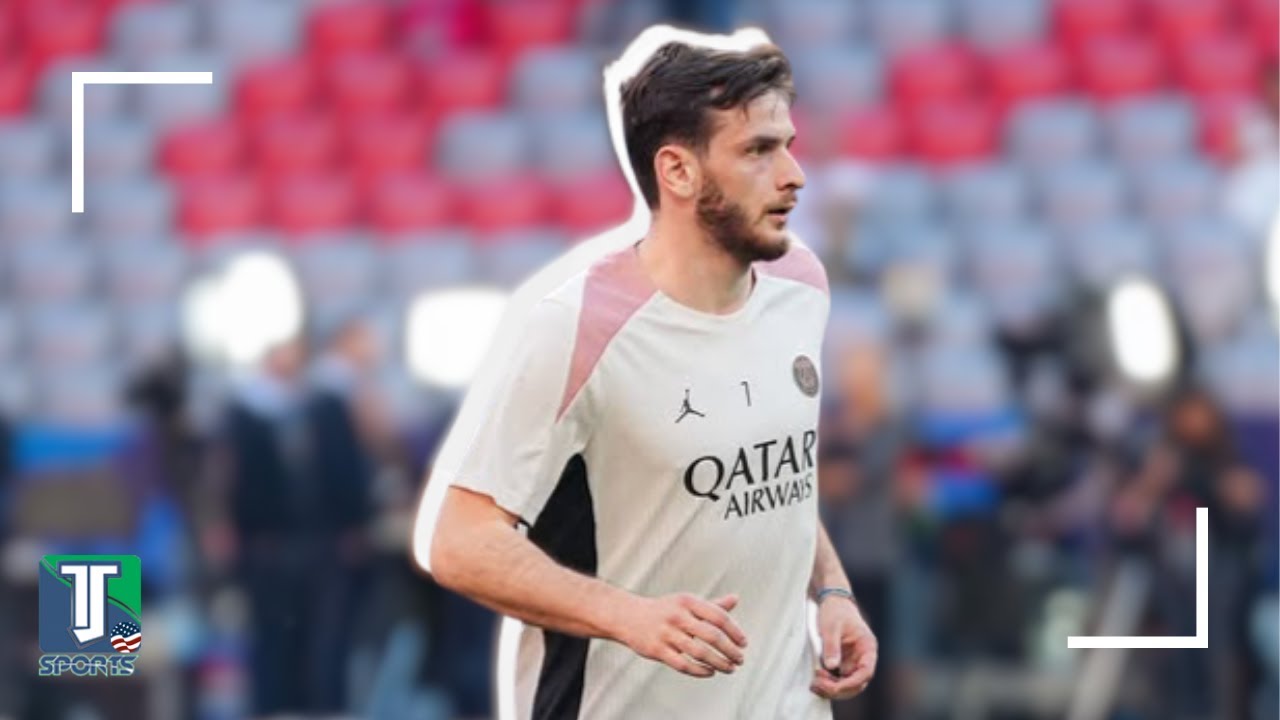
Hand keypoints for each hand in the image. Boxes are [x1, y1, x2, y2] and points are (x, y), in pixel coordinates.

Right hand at [613, 592, 747, 677]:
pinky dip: (700, 671)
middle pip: (712, 636)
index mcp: (687, 601)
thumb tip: (735, 599)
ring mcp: (666, 633)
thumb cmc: (664, 610)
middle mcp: (677, 616)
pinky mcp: (657, 650)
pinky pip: (683, 665)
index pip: (718, 616)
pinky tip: (710, 672)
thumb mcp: (686, 602)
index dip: (734, 631)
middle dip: (730, 650)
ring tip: (729, 668)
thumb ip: (711, 605)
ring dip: (719, 663)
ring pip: (699, 653)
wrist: (627, 616)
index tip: (744, 643)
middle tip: (740, 659)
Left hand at [811, 594, 876, 699]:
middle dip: (838, 689)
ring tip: (814, 684)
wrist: (831, 601)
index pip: (866, 672)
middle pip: (856, 683)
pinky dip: (827, 683)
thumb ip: (832, 646)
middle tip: (818, 684)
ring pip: (846, 685)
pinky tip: (815, 681)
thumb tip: (831, 667)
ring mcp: (852, 662)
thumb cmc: (835, 611)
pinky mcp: (841, 663)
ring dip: (831, 689)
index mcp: (867, 647)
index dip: (852, 683)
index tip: (836, 687)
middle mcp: (862, 658)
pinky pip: (837, 679)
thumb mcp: (831, 626)